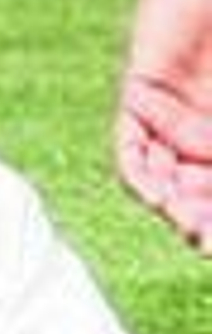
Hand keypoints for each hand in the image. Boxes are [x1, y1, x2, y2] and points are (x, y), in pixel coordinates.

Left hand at [115, 0, 211, 251]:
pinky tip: (163, 197)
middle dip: (209, 220)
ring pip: (168, 185)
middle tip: (211, 237)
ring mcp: (172, 118)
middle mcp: (205, 133)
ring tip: (195, 224)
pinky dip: (144, 179)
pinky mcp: (140, 96)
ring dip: (181, 211)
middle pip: (201, 197)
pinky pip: (130, 152)